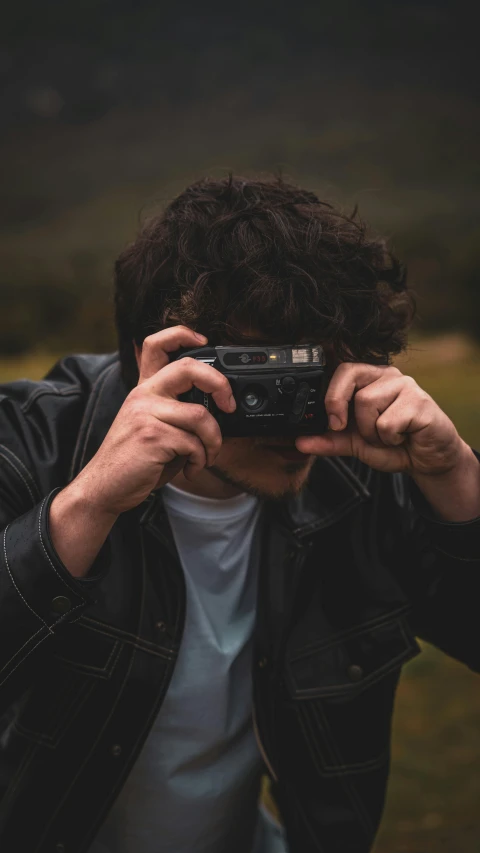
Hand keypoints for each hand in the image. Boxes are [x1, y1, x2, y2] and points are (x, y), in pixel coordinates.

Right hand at [73, 326, 235, 516]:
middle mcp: (143, 395)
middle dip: (220, 384)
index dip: (182, 334)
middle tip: (229, 406)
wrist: (105, 487)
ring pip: (201, 416)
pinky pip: (194, 443)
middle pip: (189, 367)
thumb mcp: (152, 426)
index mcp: (144, 389)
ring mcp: (146, 414)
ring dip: (214, 441)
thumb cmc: (135, 460)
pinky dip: (201, 460)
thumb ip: (176, 410)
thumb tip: (217, 408)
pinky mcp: (151, 437)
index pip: (156, 344)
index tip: (205, 341)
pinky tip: (191, 468)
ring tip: (207, 456)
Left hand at [295, 363, 465, 475]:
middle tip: (345, 427)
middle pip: (350, 376)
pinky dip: (389, 439)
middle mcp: (387, 376)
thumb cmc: (394, 445)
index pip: (342, 369)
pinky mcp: (420, 402)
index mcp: (370, 379)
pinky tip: (403, 438)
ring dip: (370, 432)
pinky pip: (388, 422)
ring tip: (387, 436)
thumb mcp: (354, 444)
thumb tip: (299, 442)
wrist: (428, 460)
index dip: (331, 395)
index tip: (333, 422)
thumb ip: (328, 441)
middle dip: (340, 405)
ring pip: (366, 402)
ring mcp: (406, 386)